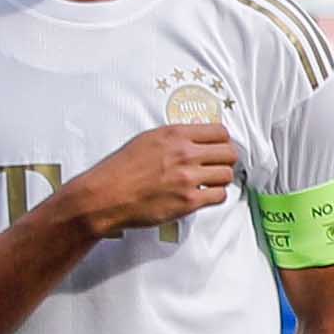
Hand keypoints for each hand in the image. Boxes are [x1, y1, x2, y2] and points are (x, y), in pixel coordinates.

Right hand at [58, 120, 243, 234]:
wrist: (103, 196)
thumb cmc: (119, 170)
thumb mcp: (146, 140)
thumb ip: (175, 138)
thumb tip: (198, 139)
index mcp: (174, 135)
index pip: (220, 132)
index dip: (223, 141)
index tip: (219, 147)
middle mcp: (184, 154)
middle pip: (230, 153)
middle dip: (225, 160)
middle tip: (216, 166)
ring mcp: (188, 178)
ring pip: (227, 175)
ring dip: (220, 179)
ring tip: (208, 181)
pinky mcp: (189, 201)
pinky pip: (220, 196)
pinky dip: (214, 196)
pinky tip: (202, 194)